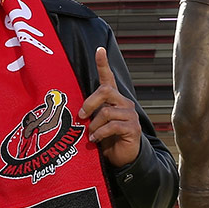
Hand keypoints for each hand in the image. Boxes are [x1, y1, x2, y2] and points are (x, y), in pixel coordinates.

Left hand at [80, 47, 140, 167]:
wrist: (122, 158)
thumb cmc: (107, 139)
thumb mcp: (96, 123)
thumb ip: (90, 113)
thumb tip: (75, 110)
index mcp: (114, 100)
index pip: (108, 78)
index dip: (103, 63)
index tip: (99, 49)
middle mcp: (124, 103)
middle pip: (105, 91)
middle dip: (89, 103)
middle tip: (81, 116)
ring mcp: (130, 115)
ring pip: (106, 111)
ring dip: (94, 125)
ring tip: (91, 134)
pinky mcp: (133, 128)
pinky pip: (113, 126)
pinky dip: (100, 133)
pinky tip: (96, 139)